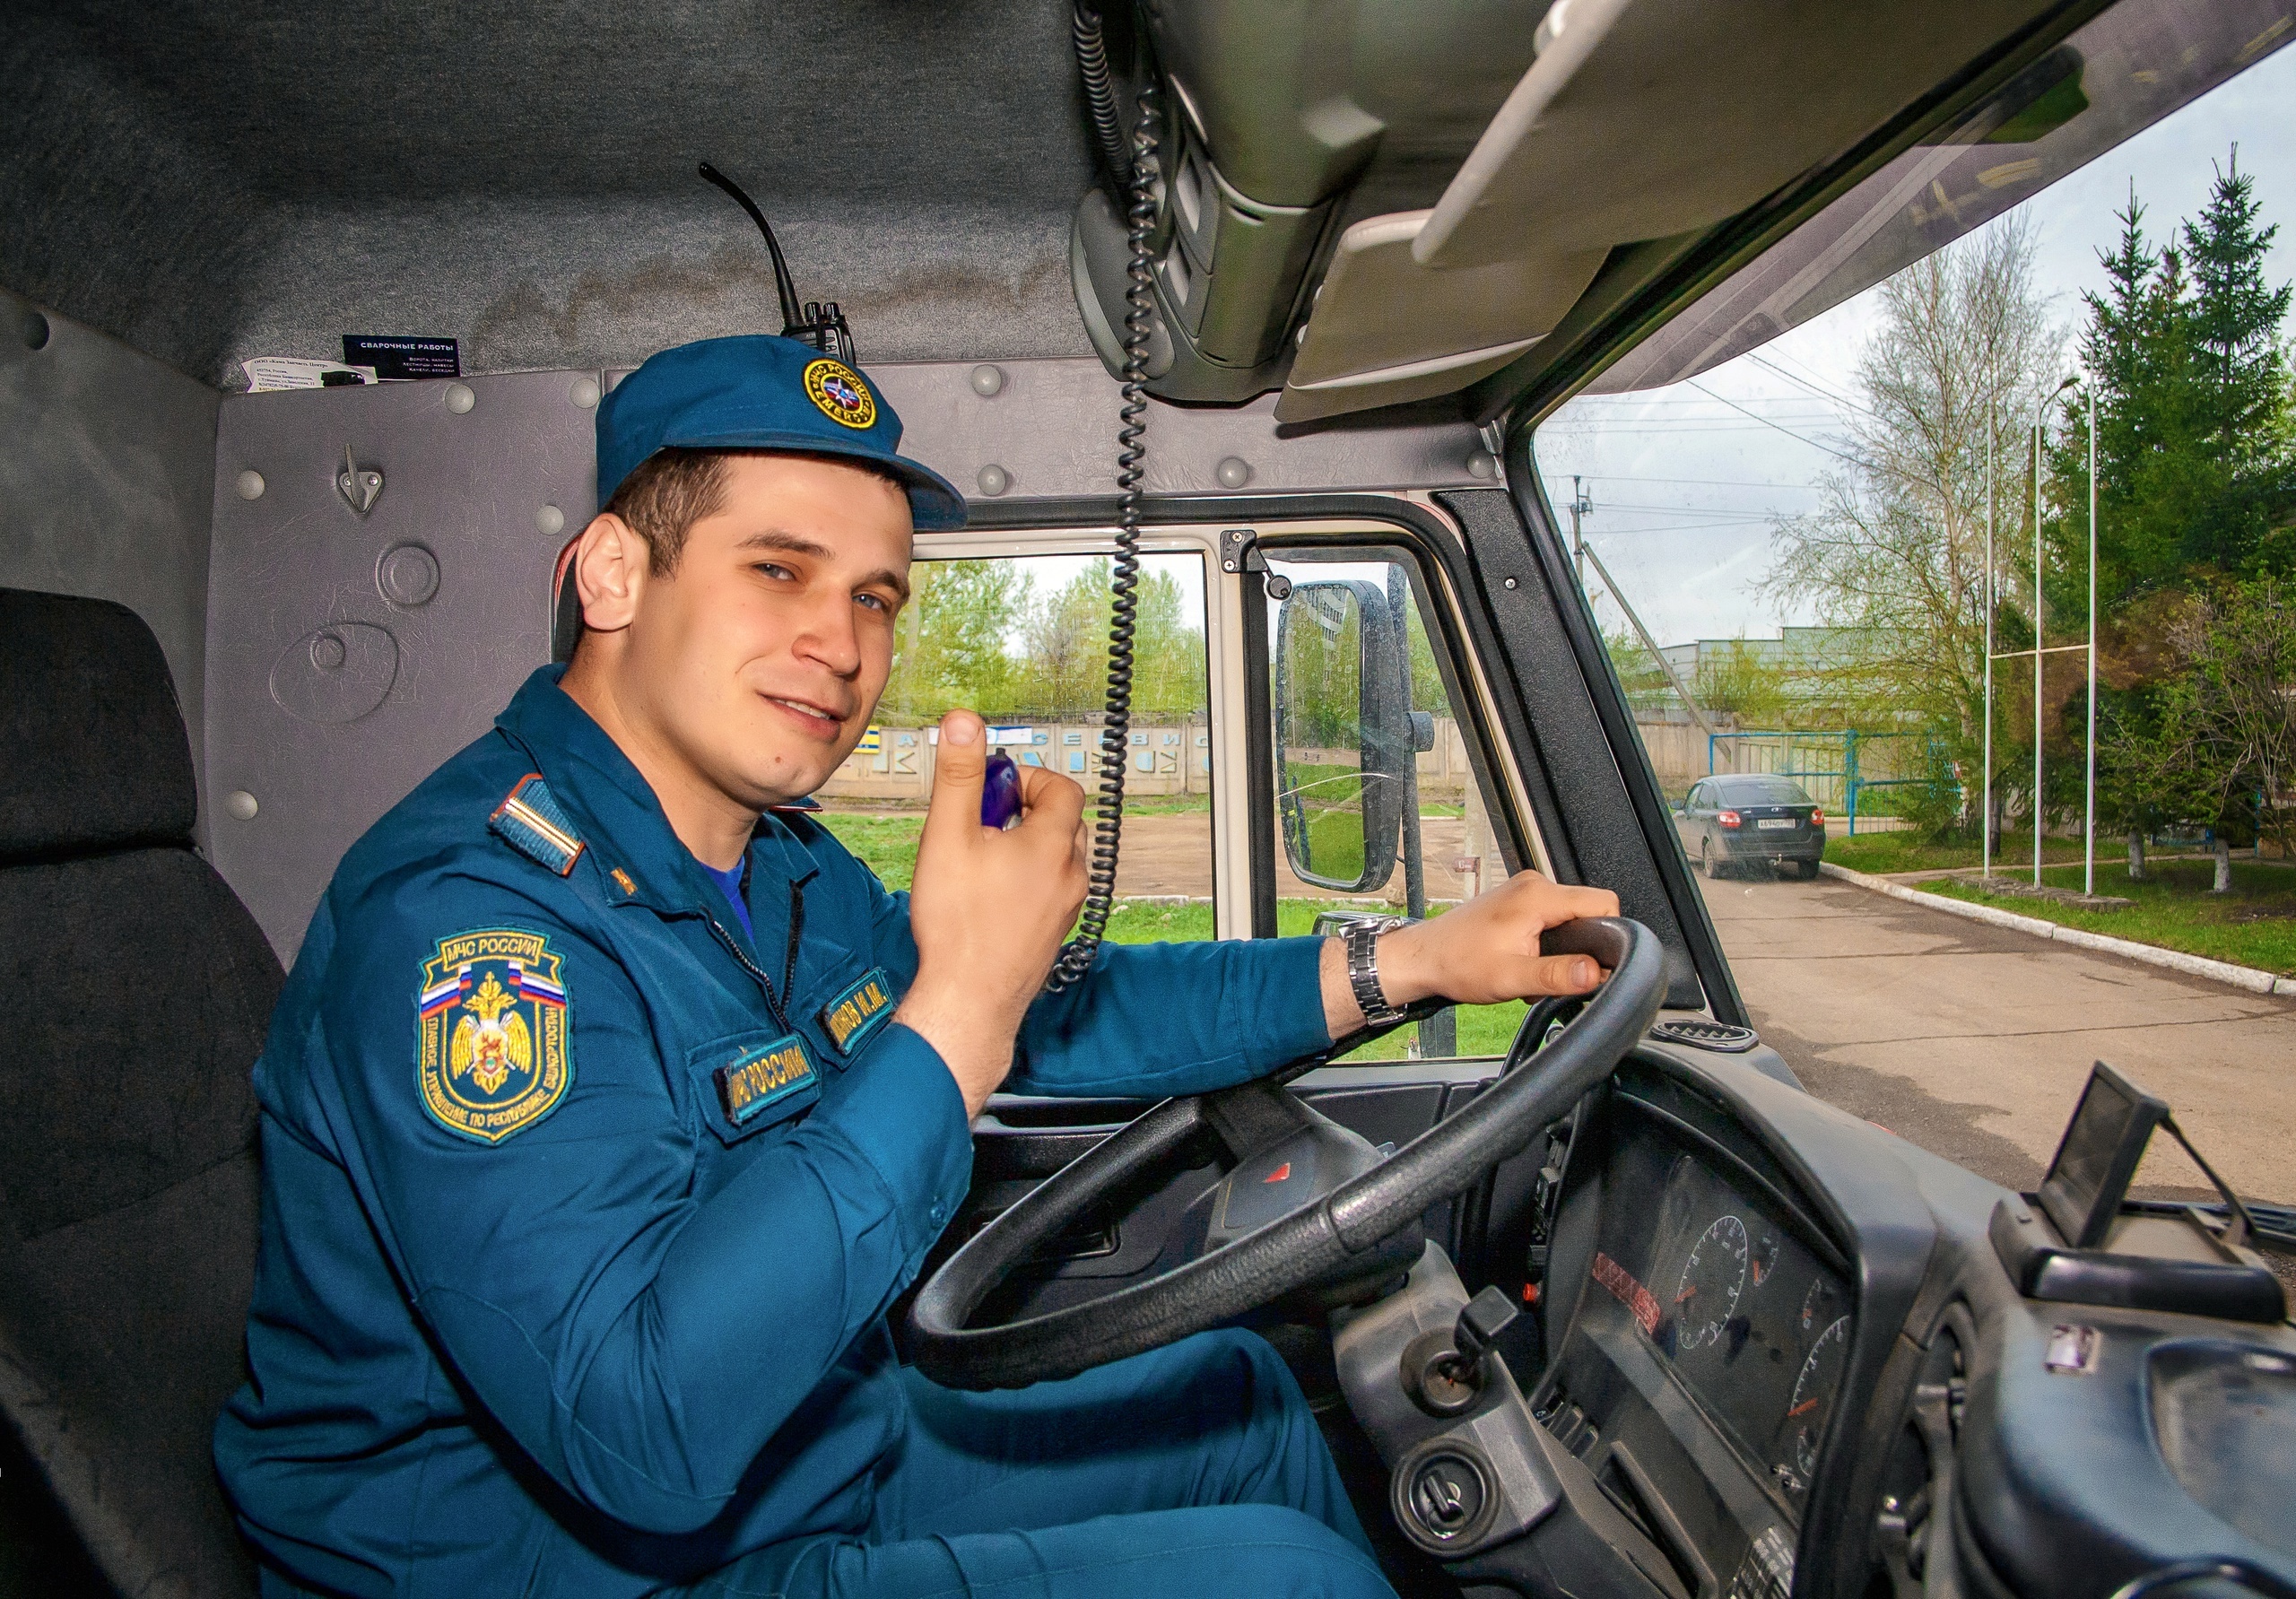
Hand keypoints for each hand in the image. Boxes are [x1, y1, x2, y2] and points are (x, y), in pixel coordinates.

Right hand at [895, 711, 1088, 1113]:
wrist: (969, 1001)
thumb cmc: (959, 926)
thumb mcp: (949, 836)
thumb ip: (960, 775)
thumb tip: (965, 722)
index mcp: (1053, 844)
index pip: (1063, 786)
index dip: (1027, 778)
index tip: (992, 790)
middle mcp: (1071, 874)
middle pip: (1064, 819)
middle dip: (1026, 810)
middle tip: (983, 823)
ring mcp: (1068, 908)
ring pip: (1060, 857)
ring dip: (1029, 846)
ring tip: (983, 860)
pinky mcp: (1056, 934)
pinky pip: (1053, 890)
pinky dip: (1030, 879)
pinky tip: (990, 896)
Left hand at [1319, 870, 1620, 1036]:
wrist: (1422, 959)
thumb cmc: (1456, 963)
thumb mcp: (1512, 977)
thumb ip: (1558, 975)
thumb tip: (1594, 973)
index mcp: (1538, 896)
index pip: (1603, 903)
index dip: (1608, 935)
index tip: (1593, 963)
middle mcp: (1533, 886)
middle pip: (1586, 913)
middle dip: (1578, 949)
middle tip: (1550, 974)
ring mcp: (1523, 892)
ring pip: (1567, 920)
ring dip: (1557, 951)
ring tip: (1530, 971)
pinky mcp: (1515, 903)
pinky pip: (1548, 921)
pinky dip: (1543, 946)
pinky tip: (1522, 963)